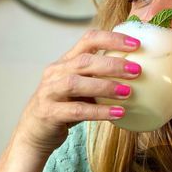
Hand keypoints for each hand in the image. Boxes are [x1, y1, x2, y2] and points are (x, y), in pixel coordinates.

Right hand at [14, 28, 140, 156]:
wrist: (35, 132)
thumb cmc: (64, 108)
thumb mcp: (80, 89)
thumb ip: (98, 79)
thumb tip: (136, 74)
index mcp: (65, 62)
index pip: (88, 40)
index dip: (112, 39)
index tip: (135, 44)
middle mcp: (56, 73)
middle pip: (84, 61)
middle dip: (112, 64)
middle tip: (136, 70)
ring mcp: (50, 92)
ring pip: (76, 83)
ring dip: (104, 86)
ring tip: (127, 92)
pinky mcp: (50, 113)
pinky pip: (77, 110)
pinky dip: (99, 111)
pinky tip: (118, 113)